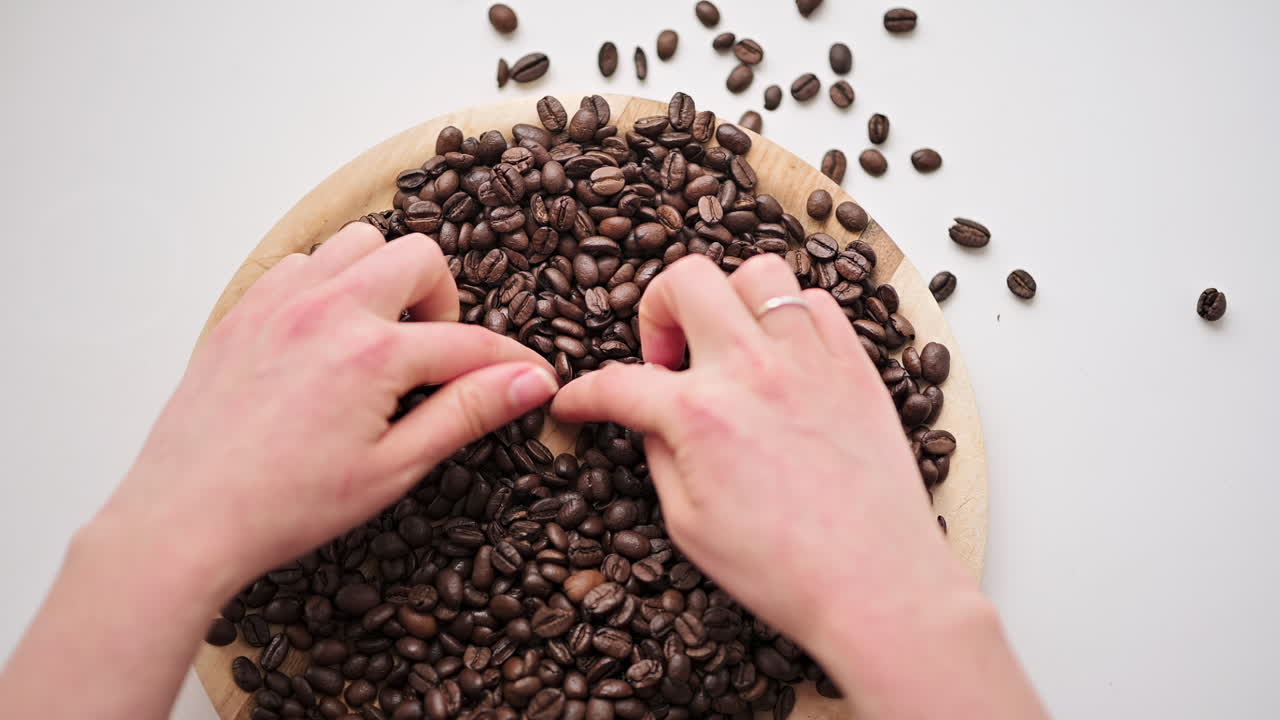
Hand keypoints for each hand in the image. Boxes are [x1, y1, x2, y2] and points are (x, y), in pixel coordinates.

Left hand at [101, 223, 558, 596]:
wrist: (186, 518)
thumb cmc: (285, 505)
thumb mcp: (395, 467)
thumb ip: (467, 412)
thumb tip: (529, 382)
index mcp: (373, 354)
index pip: (469, 341)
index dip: (510, 360)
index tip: (530, 374)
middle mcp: (329, 309)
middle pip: (420, 257)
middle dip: (443, 300)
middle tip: (432, 351)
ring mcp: (281, 301)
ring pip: (360, 243)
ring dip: (384, 278)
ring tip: (380, 335)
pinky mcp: (246, 308)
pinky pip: (304, 262)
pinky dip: (330, 283)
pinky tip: (328, 335)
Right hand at [552, 253, 972, 669]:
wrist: (876, 585)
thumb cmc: (787, 569)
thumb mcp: (688, 524)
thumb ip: (660, 455)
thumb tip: (651, 421)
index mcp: (701, 416)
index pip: (618, 382)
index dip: (583, 392)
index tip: (576, 400)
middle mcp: (753, 371)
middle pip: (686, 279)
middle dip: (657, 308)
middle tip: (665, 356)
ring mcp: (810, 360)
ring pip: (758, 273)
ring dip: (728, 300)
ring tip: (727, 344)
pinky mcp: (855, 366)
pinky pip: (819, 303)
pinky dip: (791, 317)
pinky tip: (781, 357)